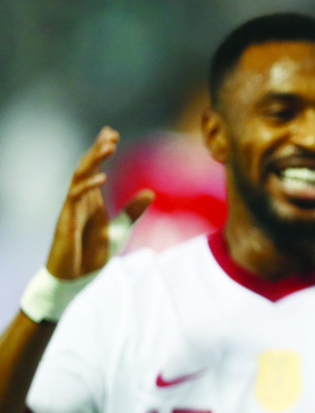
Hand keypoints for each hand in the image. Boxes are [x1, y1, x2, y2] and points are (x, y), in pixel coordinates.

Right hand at [45, 128, 153, 279]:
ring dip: (93, 161)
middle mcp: (80, 201)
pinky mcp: (66, 221)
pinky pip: (74, 198)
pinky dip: (87, 187)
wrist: (76, 280)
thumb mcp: (120, 230)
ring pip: (80, 177)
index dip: (101, 151)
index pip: (95, 168)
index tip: (113, 133)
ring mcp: (71, 209)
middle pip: (86, 167)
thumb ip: (132, 211)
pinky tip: (101, 178)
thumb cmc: (93, 256)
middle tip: (111, 133)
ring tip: (109, 147)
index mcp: (92, 201)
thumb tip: (150, 192)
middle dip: (97, 149)